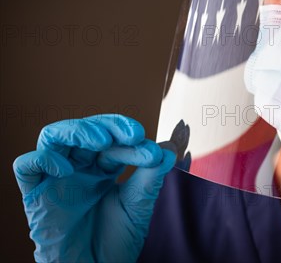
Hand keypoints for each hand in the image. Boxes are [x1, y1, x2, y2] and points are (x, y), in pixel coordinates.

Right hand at [13, 114, 175, 261]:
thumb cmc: (116, 239)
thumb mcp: (138, 205)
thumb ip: (151, 176)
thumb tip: (168, 149)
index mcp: (103, 167)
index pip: (114, 140)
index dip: (131, 139)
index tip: (153, 153)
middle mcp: (78, 167)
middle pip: (85, 129)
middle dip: (109, 126)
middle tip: (133, 134)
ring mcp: (56, 178)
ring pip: (54, 136)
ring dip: (78, 131)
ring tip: (102, 141)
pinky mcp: (35, 195)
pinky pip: (26, 165)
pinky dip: (43, 158)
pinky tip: (67, 168)